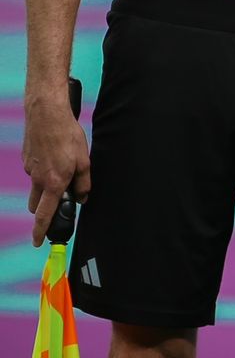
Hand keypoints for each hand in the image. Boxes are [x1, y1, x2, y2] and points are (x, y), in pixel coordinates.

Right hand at [23, 97, 89, 247]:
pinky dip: (43, 170)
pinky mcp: (26, 159)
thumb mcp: (84, 161)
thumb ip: (84, 183)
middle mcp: (38, 179)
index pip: (44, 215)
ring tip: (61, 170)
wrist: (46, 115)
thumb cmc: (68, 136)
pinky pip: (35, 172)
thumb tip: (82, 199)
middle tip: (57, 203)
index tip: (38, 243)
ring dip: (45, 189)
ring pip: (36, 188)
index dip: (41, 231)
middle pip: (37, 205)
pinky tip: (54, 155)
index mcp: (54, 183)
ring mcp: (30, 170)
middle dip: (44, 209)